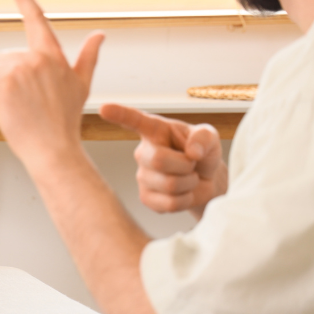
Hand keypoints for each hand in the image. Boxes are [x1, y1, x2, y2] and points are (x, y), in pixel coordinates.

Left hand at [0, 0, 104, 168]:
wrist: (53, 149)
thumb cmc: (65, 120)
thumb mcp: (81, 86)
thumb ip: (88, 56)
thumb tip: (100, 34)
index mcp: (52, 55)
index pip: (35, 19)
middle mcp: (34, 58)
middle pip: (5, 59)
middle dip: (8, 79)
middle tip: (27, 103)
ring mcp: (16, 69)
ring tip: (18, 109)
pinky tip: (5, 111)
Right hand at [98, 104, 227, 217]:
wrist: (207, 181)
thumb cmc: (203, 153)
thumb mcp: (209, 137)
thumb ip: (203, 137)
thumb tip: (192, 151)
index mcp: (155, 130)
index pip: (134, 120)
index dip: (119, 115)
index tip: (103, 108)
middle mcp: (144, 151)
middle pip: (158, 159)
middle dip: (185, 165)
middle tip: (192, 165)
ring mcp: (142, 176)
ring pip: (169, 185)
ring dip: (189, 184)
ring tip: (189, 178)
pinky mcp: (146, 197)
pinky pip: (168, 204)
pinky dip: (185, 201)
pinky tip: (183, 193)